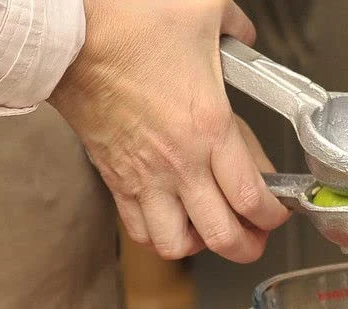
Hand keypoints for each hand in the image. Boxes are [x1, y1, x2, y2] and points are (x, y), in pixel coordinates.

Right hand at [49, 0, 290, 262]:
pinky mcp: (116, 179)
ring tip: (212, 229)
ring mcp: (145, 177)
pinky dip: (158, 236)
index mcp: (209, 128)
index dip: (274, 216)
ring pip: (176, 244)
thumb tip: (245, 37)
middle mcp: (179, 163)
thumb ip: (237, 29)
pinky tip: (172, 220)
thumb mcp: (204, 13)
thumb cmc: (128, 26)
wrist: (68, 36)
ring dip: (200, 245)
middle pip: (222, 236)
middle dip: (248, 245)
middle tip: (256, 235)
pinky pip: (138, 229)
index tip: (279, 210)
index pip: (252, 198)